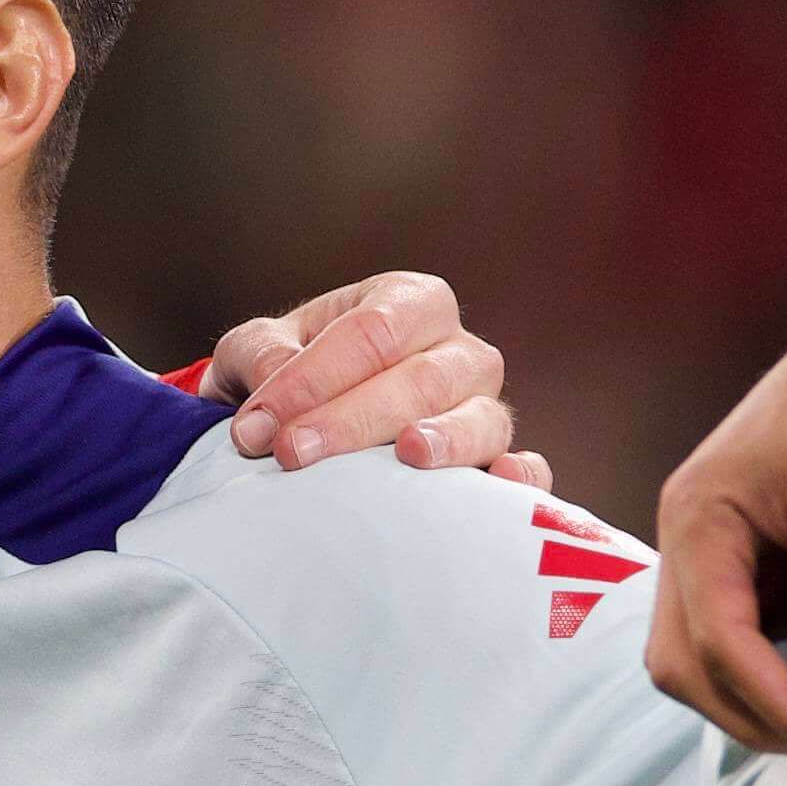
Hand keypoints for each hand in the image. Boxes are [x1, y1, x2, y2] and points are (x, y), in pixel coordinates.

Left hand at [199, 274, 531, 478]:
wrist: (314, 421)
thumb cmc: (289, 374)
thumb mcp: (258, 349)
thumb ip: (258, 357)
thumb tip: (271, 398)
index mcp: (406, 301)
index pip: (370, 331)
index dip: (313, 378)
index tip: (258, 426)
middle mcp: (457, 349)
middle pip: (420, 378)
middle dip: (352, 418)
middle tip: (292, 453)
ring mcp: (485, 405)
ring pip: (478, 419)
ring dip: (443, 440)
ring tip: (407, 455)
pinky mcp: (499, 460)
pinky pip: (528, 468)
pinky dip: (521, 479)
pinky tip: (502, 485)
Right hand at [645, 269, 786, 769]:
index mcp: (697, 518)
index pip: (710, 642)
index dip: (769, 702)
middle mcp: (696, 537)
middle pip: (687, 661)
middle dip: (750, 712)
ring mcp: (730, 547)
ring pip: (715, 653)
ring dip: (763, 696)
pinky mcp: (771, 553)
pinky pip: (758, 630)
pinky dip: (786, 668)